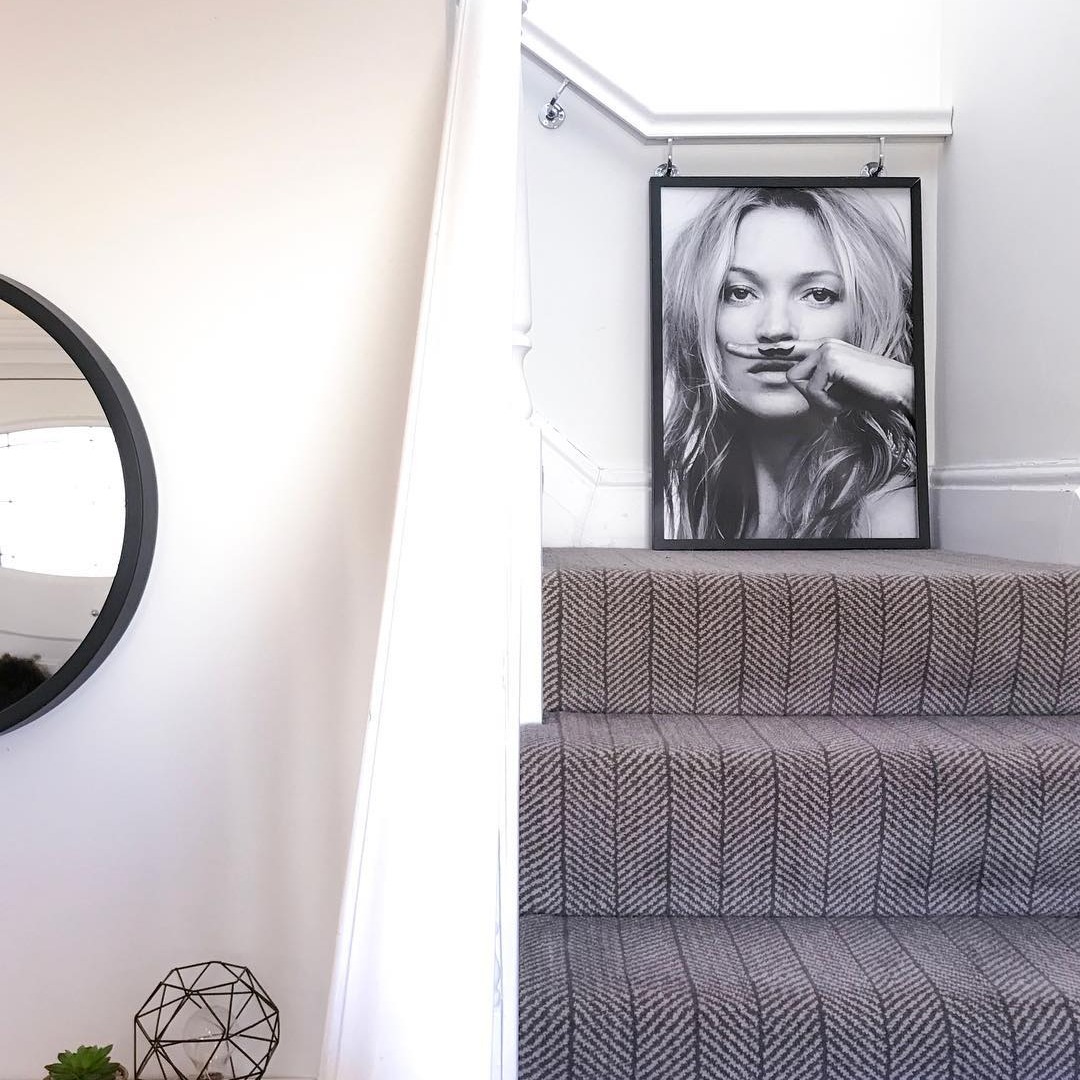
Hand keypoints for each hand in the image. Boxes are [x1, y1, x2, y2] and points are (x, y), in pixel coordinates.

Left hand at [724, 339, 913, 415]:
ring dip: (823, 400)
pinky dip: (830, 402)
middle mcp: (823, 345)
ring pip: (800, 384)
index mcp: (822, 351)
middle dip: (814, 397)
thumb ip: (813, 387)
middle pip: (791, 377)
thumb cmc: (870, 393)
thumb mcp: (835, 391)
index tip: (731, 346)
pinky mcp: (831, 358)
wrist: (900, 391)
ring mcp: (827, 349)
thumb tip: (796, 387)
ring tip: (848, 396)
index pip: (783, 351)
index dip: (756, 351)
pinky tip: (849, 397)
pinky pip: (814, 390)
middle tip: (842, 400)